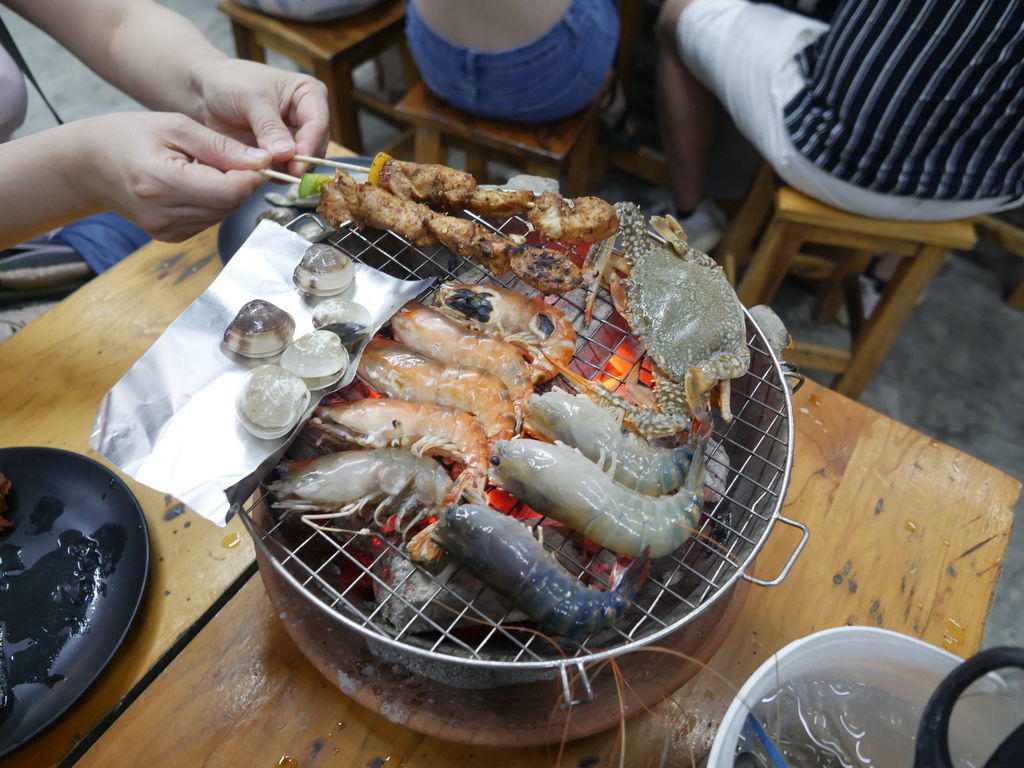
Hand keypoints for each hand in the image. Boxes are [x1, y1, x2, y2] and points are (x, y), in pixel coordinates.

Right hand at [72, 111, 271, 241]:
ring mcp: (166, 230)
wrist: (89, 166)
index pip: (229, 191)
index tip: (254, 158)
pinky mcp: (170, 237)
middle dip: (239, 181)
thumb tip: (263, 161)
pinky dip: (211, 202)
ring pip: (223, 213)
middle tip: (227, 158)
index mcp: (162, 182)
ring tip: (202, 168)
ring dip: (225, 192)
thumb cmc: (128, 137)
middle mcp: (164, 214)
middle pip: (229, 204)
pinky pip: (209, 220)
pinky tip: (192, 184)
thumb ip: (221, 147)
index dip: (250, 175)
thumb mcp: (175, 126)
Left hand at [189, 59, 329, 176]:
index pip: (318, 123)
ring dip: (285, 171)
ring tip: (263, 169)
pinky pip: (284, 173)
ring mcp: (294, 140)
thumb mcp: (250, 98)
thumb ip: (269, 127)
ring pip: (303, 164)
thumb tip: (287, 154)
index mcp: (308, 95)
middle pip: (315, 148)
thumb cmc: (228, 82)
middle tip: (282, 172)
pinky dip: (273, 175)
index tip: (296, 163)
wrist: (203, 94)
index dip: (310, 145)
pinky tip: (257, 171)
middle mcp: (306, 119)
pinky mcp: (280, 158)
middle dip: (299, 162)